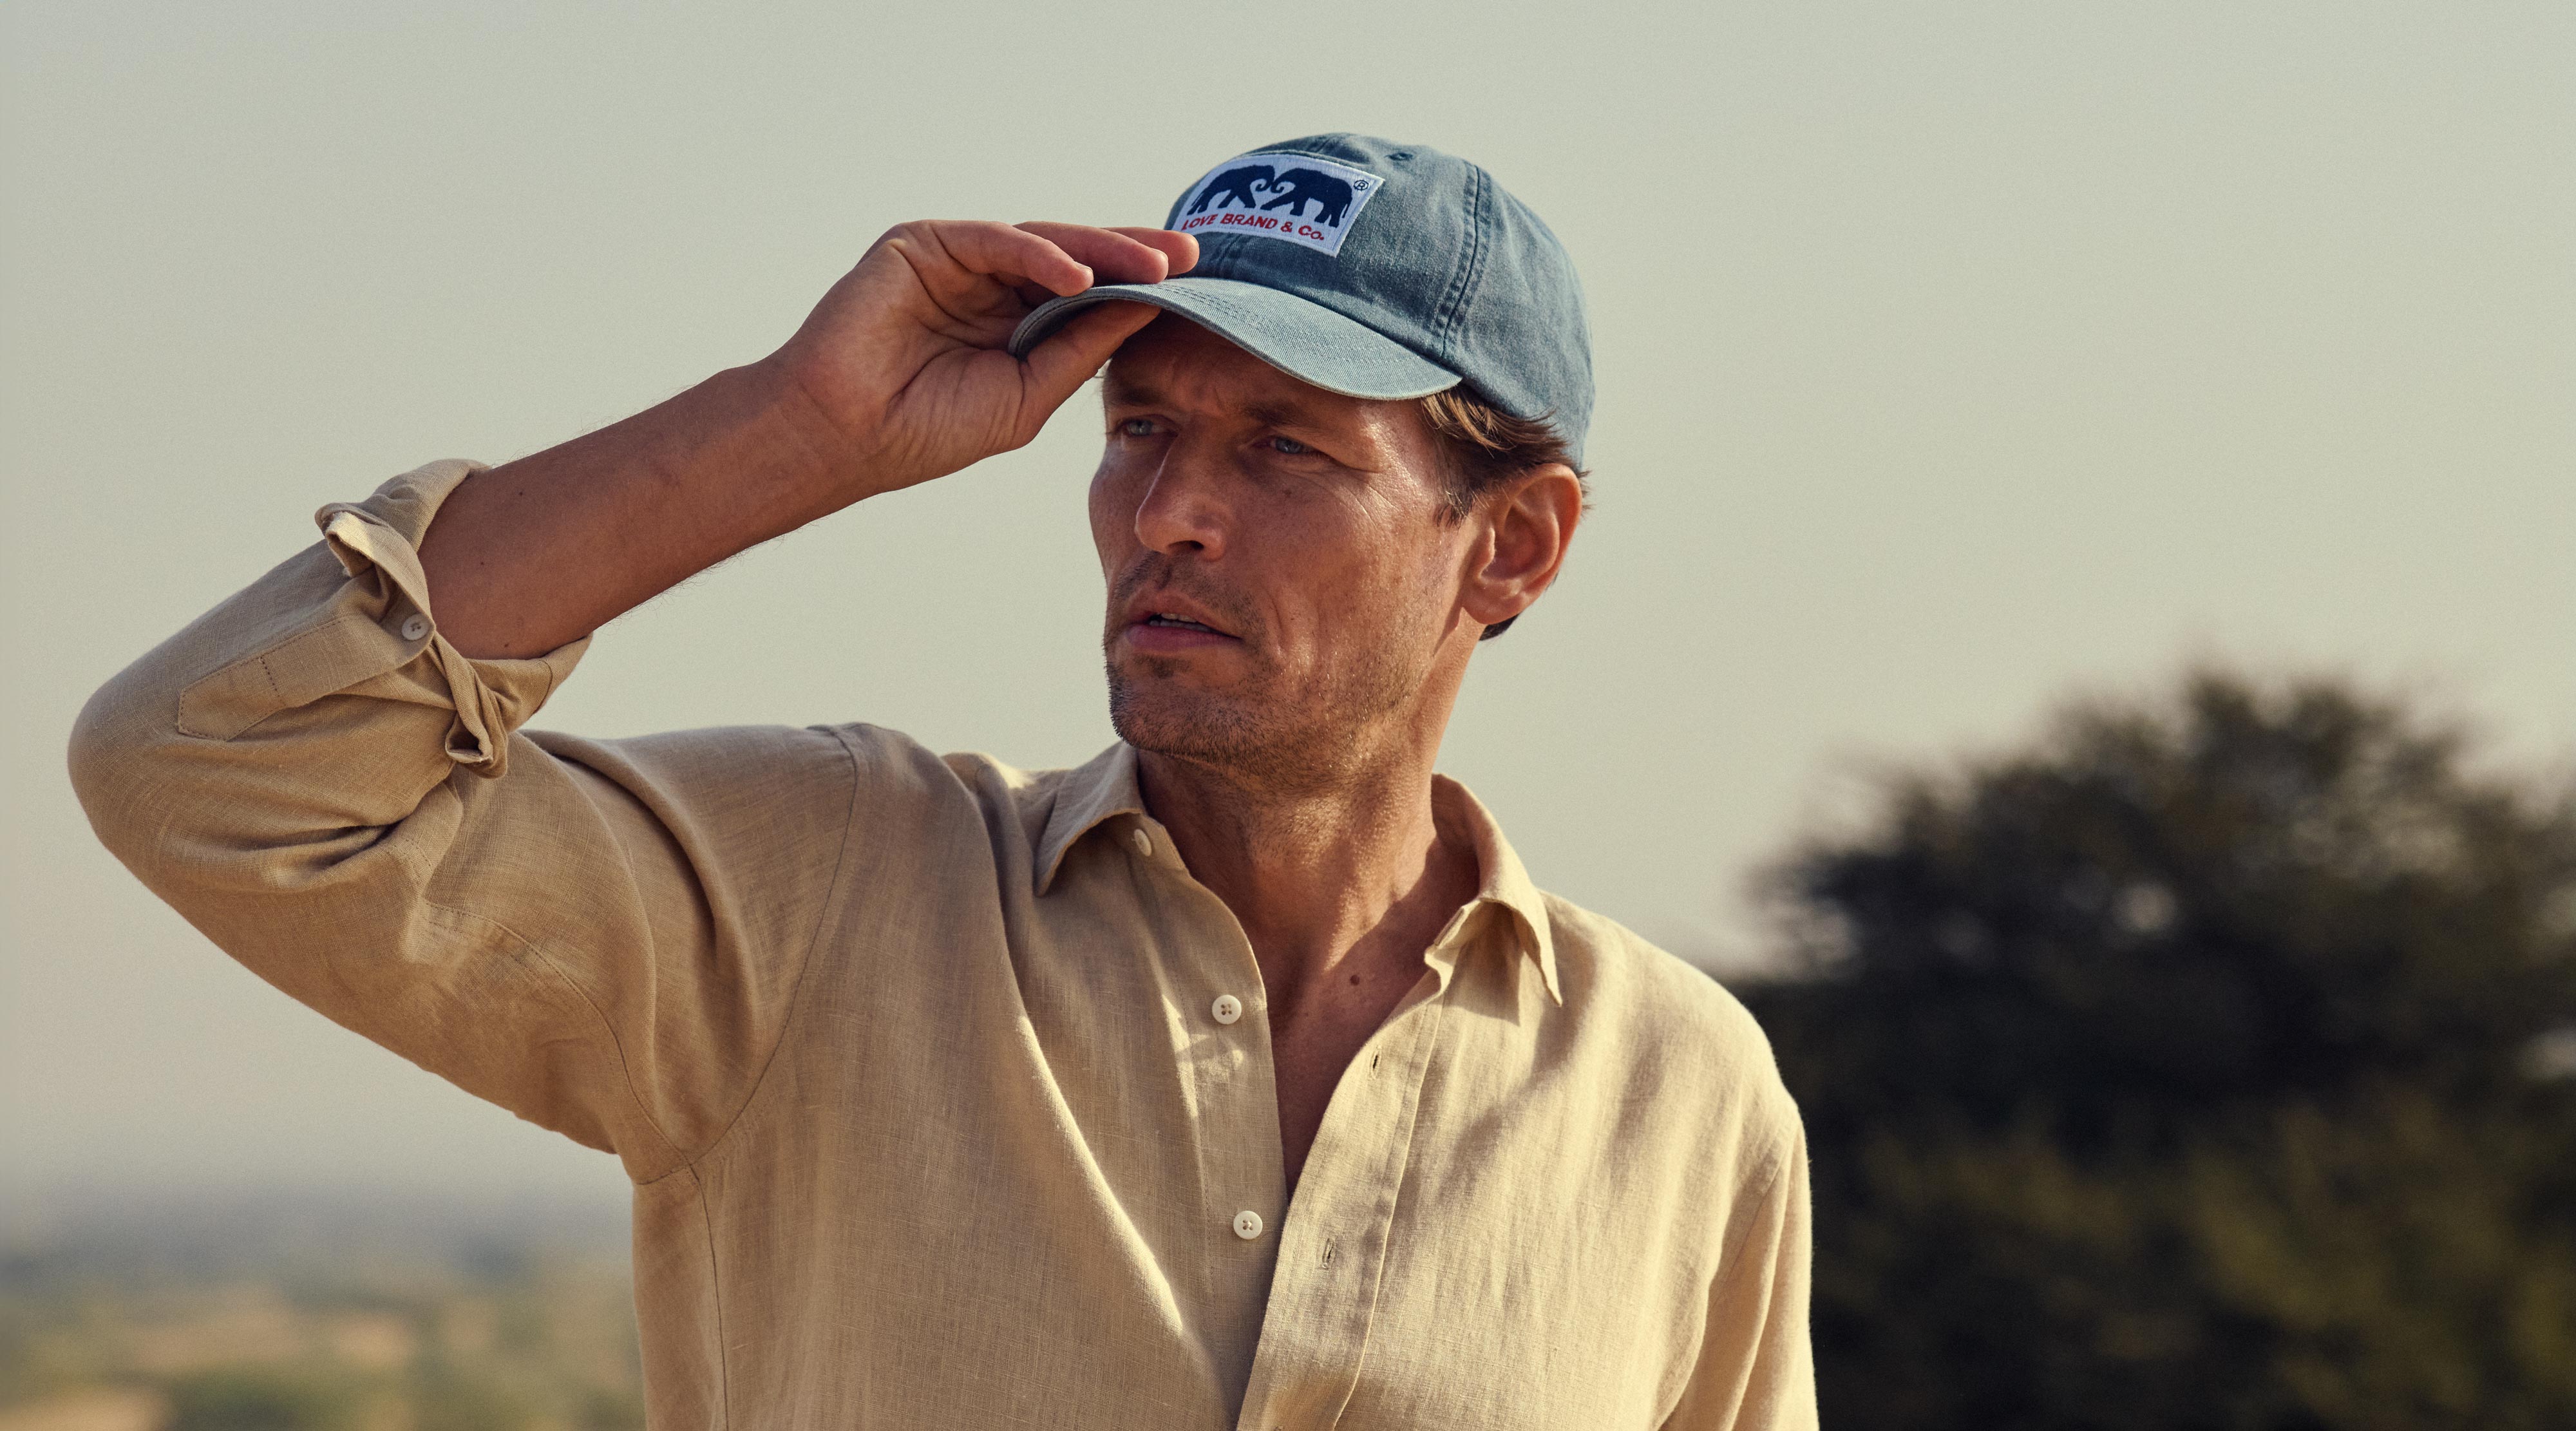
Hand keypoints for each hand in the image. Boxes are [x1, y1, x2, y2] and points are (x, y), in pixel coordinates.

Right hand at [771, 220, 1196, 499]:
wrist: (847, 437)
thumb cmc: (928, 428)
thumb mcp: (1030, 394)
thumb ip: (1082, 349)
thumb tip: (1147, 307)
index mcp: (1016, 322)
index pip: (1090, 293)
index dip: (1139, 286)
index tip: (1199, 287)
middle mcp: (991, 284)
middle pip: (1076, 257)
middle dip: (1135, 255)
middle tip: (1192, 255)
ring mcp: (959, 260)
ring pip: (1045, 241)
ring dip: (1103, 249)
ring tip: (1154, 264)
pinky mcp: (924, 243)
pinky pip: (995, 238)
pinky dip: (1039, 254)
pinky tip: (1079, 277)